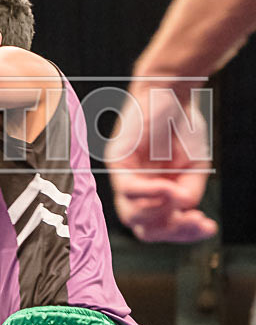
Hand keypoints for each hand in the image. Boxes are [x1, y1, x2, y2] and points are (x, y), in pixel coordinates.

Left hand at [105, 82, 217, 241]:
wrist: (172, 92)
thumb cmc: (183, 127)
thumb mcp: (194, 167)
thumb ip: (188, 193)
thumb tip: (182, 209)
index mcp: (154, 193)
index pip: (159, 226)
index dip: (183, 233)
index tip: (208, 226)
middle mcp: (135, 188)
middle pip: (143, 228)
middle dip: (172, 231)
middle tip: (196, 220)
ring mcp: (123, 176)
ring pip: (131, 216)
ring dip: (159, 214)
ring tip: (179, 198)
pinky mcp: (116, 161)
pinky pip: (127, 189)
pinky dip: (149, 194)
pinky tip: (167, 189)